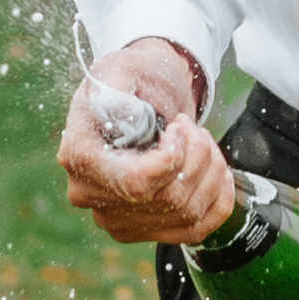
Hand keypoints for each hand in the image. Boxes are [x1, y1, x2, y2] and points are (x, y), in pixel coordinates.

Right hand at [61, 60, 235, 252]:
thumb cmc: (131, 78)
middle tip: (191, 127)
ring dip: (210, 172)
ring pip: (185, 213)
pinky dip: (218, 201)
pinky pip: (194, 230)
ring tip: (202, 141)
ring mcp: (117, 217)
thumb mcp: (120, 69)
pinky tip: (219, 173)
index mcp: (80, 156)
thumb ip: (116, 90)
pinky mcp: (143, 228)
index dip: (171, 160)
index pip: (134, 182)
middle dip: (197, 157)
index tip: (178, 128)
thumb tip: (121, 114)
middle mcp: (92, 195)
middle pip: (166, 199)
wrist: (141, 94)